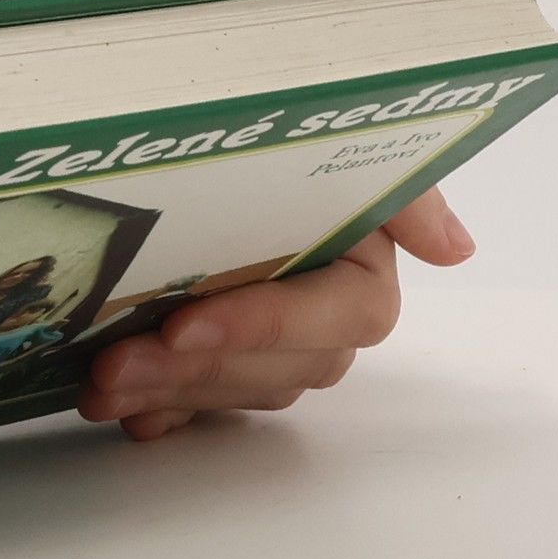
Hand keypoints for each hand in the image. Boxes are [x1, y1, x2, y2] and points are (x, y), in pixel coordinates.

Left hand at [76, 188, 474, 440]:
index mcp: (360, 278)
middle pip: (273, 366)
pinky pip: (200, 407)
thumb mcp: (357, 153)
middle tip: (115, 365)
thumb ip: (406, 195)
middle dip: (192, 370)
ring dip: (166, 392)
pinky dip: (161, 411)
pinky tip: (122, 412)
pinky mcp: (221, 366)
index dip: (261, 325)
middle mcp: (321, 325)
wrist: (224, 151)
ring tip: (100, 386)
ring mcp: (270, 352)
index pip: (329, 316)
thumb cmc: (301, 146)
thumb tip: (457, 248)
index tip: (184, 325)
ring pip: (231, 389)